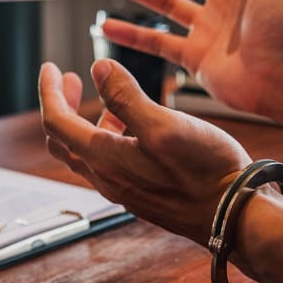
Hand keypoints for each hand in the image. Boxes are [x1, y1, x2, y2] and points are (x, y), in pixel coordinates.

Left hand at [39, 58, 249, 245]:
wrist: (234, 216)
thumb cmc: (204, 172)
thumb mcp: (163, 125)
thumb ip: (126, 96)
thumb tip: (97, 69)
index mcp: (104, 158)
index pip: (56, 121)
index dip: (48, 90)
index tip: (50, 67)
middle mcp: (107, 176)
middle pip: (63, 137)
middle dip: (61, 104)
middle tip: (70, 79)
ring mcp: (123, 185)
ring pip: (86, 149)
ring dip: (86, 118)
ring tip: (106, 95)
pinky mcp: (141, 189)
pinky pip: (109, 159)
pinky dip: (108, 133)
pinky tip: (133, 123)